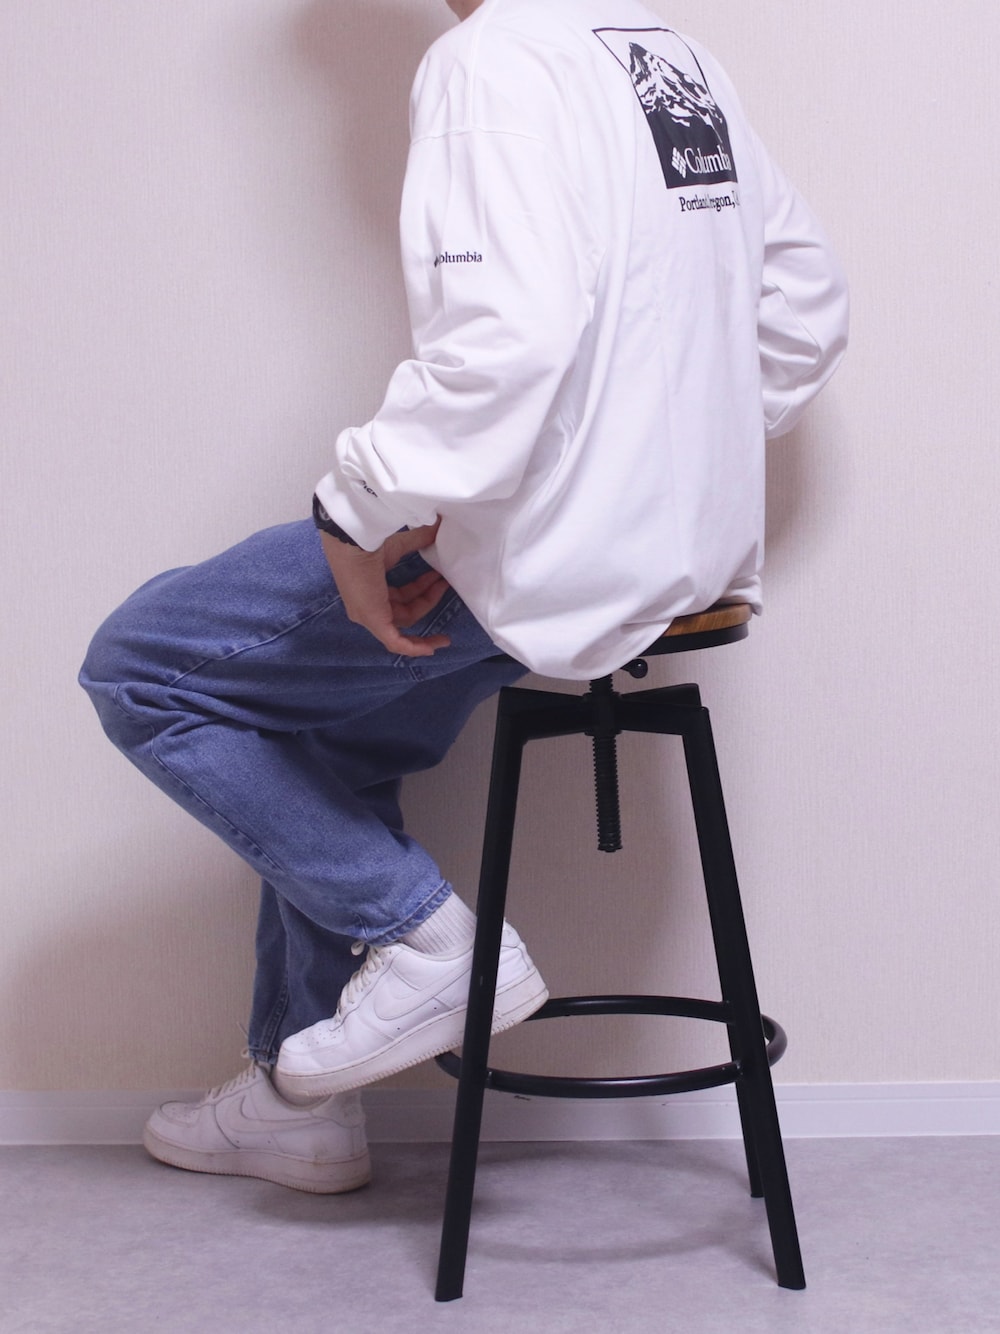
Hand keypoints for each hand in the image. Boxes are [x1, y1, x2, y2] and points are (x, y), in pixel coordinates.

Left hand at [320, 522, 451, 657]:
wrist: (352, 543)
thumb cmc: (367, 543)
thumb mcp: (398, 545)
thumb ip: (418, 541)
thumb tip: (439, 526)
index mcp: (371, 590)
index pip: (401, 598)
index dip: (423, 589)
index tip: (440, 577)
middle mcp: (368, 607)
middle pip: (405, 610)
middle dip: (428, 596)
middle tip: (445, 580)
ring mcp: (370, 617)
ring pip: (404, 624)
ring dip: (427, 607)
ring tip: (445, 590)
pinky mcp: (374, 622)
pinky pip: (396, 643)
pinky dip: (414, 648)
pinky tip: (433, 648)